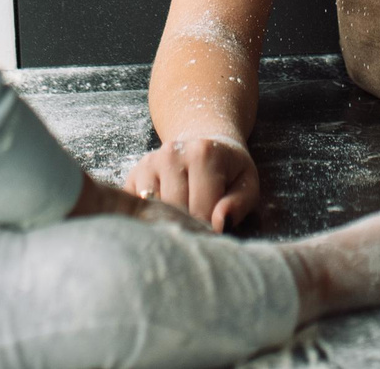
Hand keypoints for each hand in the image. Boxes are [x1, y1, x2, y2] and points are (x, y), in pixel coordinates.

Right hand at [122, 133, 261, 230]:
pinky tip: (165, 216)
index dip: (210, 229)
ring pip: (154, 212)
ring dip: (168, 223)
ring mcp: (148, 163)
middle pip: (176, 212)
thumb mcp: (246, 184)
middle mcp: (171, 154)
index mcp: (203, 154)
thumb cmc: (228, 171)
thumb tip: (220, 224)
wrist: (203, 148)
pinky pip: (136, 210)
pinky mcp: (133, 176)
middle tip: (199, 228)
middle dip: (189, 227)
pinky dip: (149, 220)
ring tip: (184, 219)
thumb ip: (238, 204)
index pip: (202, 210)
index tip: (215, 231)